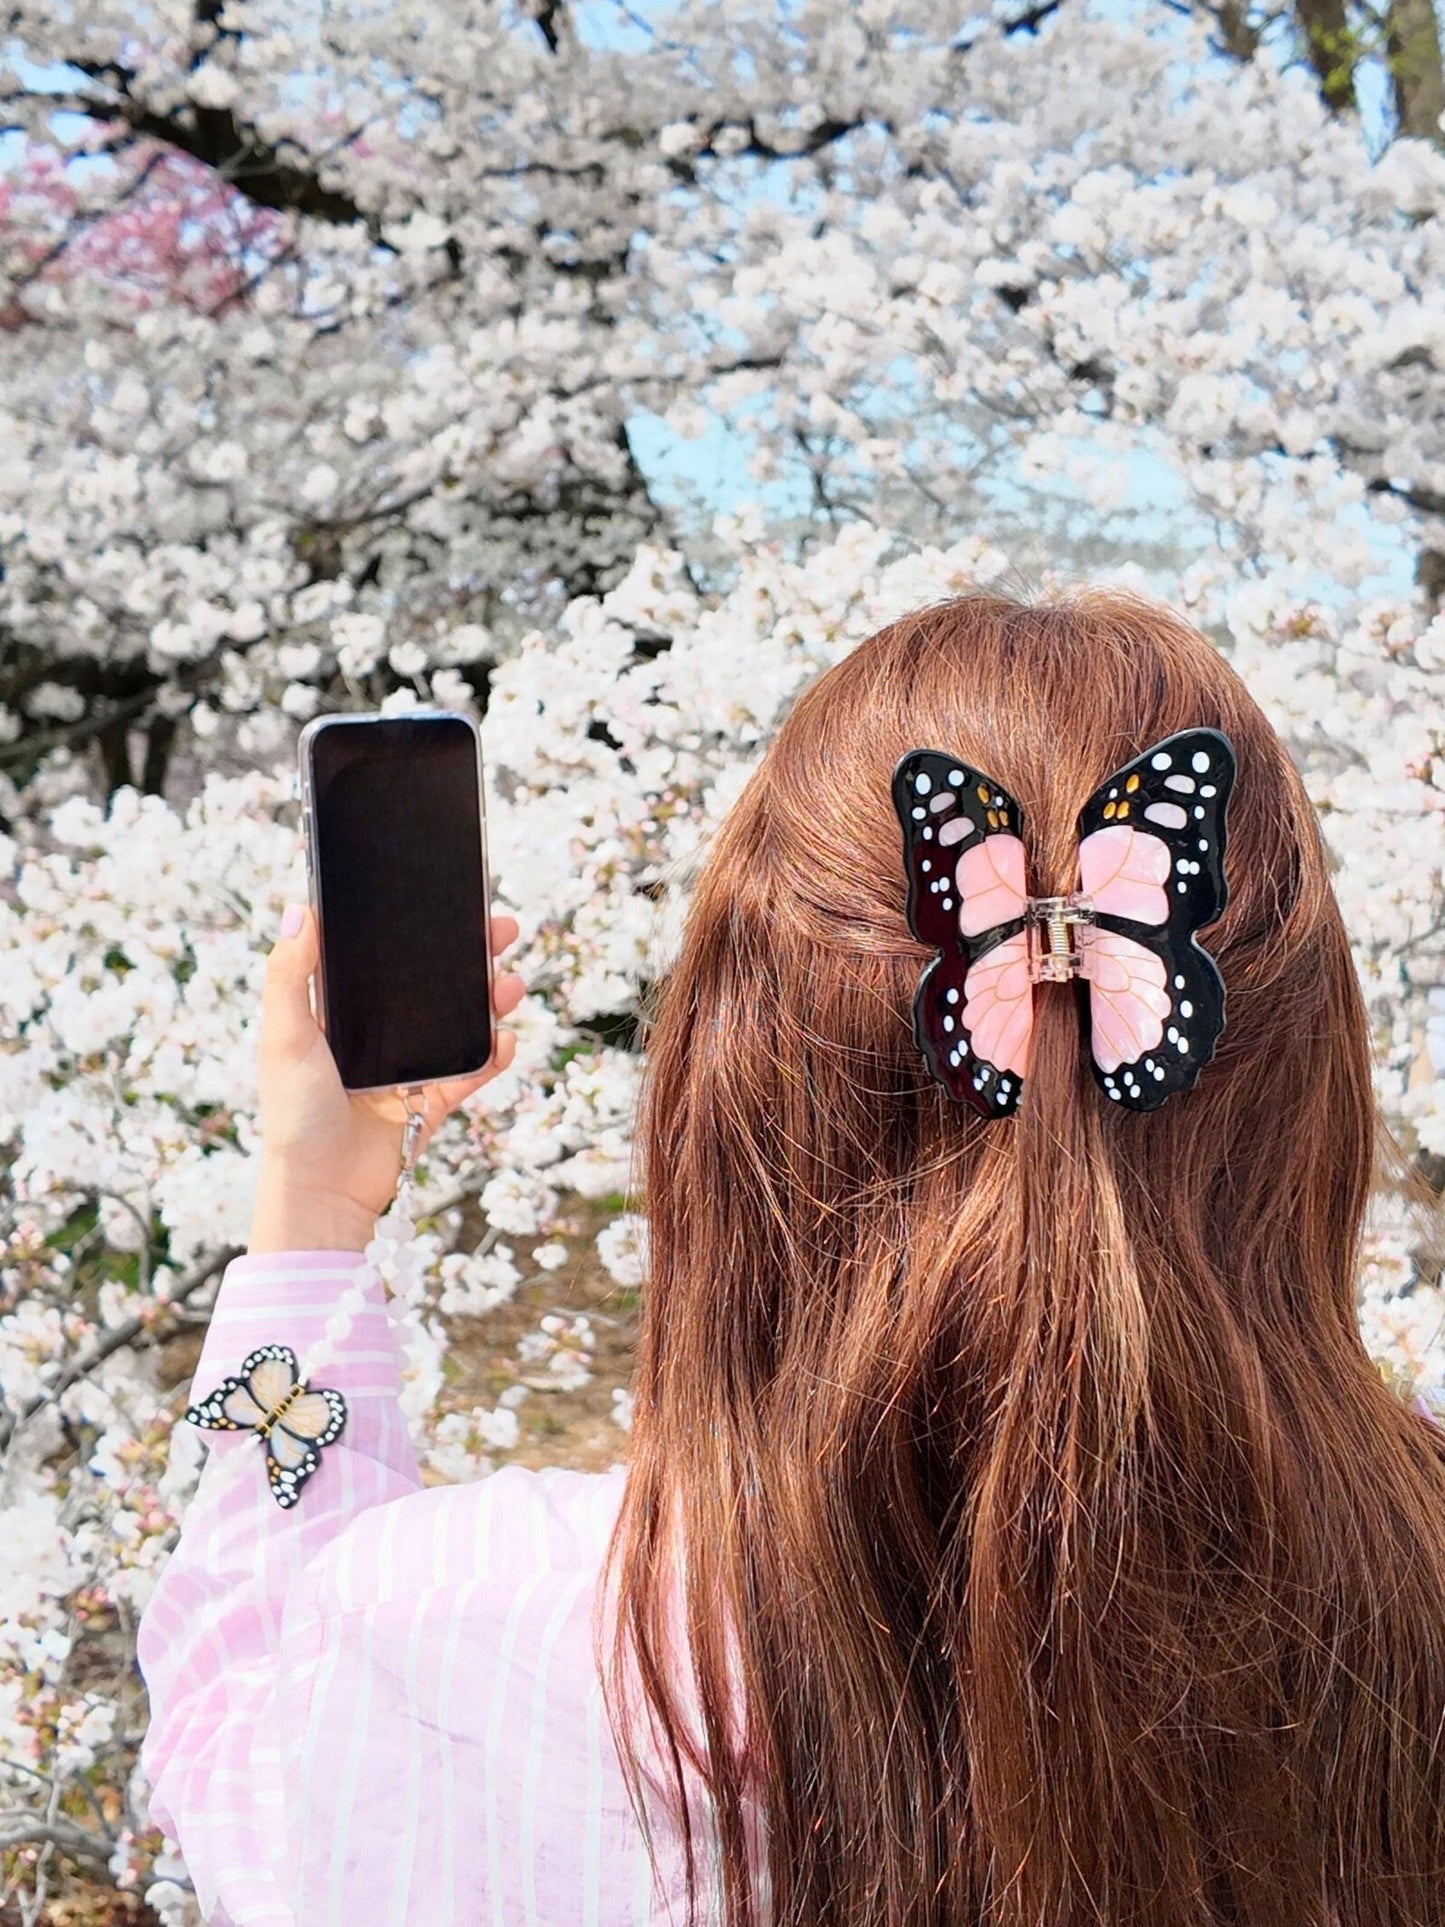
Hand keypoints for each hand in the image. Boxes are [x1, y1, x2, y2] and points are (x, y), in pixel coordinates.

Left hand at [246, 901, 525, 1252]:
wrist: (321, 1190)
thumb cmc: (292, 1114)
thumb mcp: (285, 1037)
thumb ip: (290, 976)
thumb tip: (300, 911)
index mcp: (339, 1012)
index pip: (382, 958)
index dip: (415, 928)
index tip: (448, 901)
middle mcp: (377, 1035)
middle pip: (432, 984)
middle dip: (470, 956)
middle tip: (502, 930)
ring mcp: (407, 1067)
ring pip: (459, 1023)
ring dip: (490, 1000)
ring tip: (510, 985)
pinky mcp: (430, 1102)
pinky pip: (470, 1073)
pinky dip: (492, 1056)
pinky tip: (504, 1040)